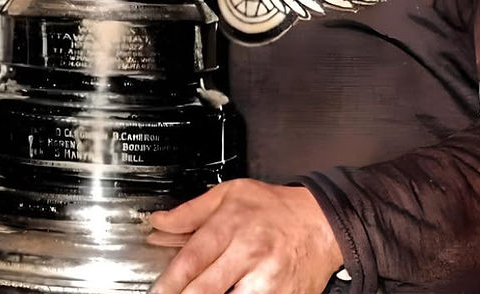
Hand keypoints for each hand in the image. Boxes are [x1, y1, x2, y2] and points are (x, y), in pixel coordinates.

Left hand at [148, 179, 342, 293]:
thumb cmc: (274, 208)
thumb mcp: (229, 194)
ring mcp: (267, 280)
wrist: (321, 223)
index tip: (157, 289)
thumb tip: (159, 221)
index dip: (170, 279)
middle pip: (205, 288)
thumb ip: (190, 211)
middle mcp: (249, 254)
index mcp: (231, 225)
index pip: (192, 258)